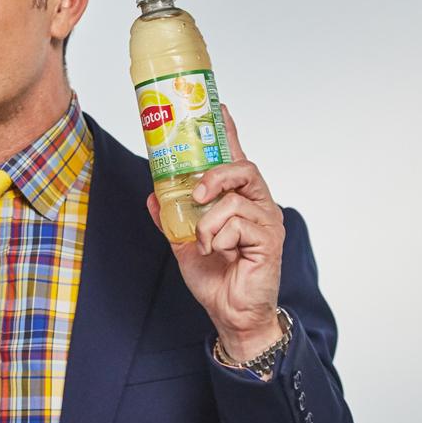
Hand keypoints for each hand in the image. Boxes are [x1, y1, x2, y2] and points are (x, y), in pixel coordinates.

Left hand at [145, 104, 284, 361]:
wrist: (230, 314)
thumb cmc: (216, 278)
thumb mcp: (183, 243)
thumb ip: (171, 217)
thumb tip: (152, 194)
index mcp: (239, 201)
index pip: (236, 159)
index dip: (229, 132)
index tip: (220, 108)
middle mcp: (258, 205)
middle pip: (243, 168)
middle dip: (215, 174)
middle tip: (195, 193)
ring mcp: (267, 221)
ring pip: (234, 199)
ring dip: (208, 222)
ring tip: (203, 242)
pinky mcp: (269, 239)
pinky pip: (237, 222)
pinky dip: (218, 237)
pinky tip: (218, 252)